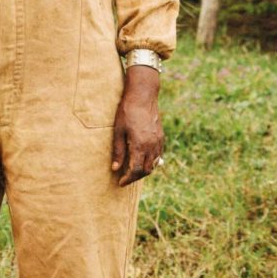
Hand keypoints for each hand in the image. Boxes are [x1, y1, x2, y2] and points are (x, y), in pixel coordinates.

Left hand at [111, 65, 162, 186]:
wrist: (143, 95)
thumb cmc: (127, 111)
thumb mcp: (118, 131)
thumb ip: (118, 151)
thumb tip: (115, 168)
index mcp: (140, 145)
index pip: (136, 170)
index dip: (128, 179)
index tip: (120, 182)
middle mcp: (151, 146)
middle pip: (146, 170)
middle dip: (135, 177)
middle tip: (125, 178)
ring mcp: (158, 141)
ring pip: (154, 164)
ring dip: (144, 170)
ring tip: (133, 169)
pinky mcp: (161, 136)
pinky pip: (158, 155)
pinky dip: (151, 161)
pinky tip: (142, 159)